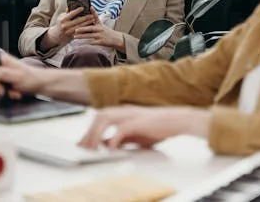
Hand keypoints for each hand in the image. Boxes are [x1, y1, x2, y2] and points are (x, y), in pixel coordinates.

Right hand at [0, 52, 40, 99]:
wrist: (40, 85)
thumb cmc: (32, 78)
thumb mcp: (17, 76)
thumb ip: (1, 74)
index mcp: (2, 60)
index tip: (0, 88)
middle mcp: (0, 66)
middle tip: (7, 92)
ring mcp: (2, 75)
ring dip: (5, 93)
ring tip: (15, 92)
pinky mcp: (4, 82)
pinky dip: (7, 95)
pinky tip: (15, 93)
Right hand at [47, 8, 94, 45]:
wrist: (57, 35)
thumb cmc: (60, 23)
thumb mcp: (61, 17)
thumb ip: (67, 12)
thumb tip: (73, 4)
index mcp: (63, 20)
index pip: (71, 14)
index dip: (77, 11)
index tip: (83, 7)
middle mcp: (65, 26)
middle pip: (77, 20)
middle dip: (86, 17)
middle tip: (92, 14)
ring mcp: (69, 32)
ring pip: (80, 26)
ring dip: (87, 23)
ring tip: (93, 19)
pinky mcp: (72, 36)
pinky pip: (80, 32)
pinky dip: (86, 28)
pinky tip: (90, 25)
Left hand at [73, 13, 123, 49]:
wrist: (116, 39)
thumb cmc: (107, 32)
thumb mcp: (102, 25)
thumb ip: (95, 21)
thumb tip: (88, 16)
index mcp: (100, 24)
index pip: (96, 17)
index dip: (93, 12)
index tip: (90, 7)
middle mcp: (100, 29)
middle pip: (90, 28)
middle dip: (82, 28)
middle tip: (75, 29)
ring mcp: (101, 35)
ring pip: (90, 36)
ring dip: (82, 36)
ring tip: (75, 36)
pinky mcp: (101, 42)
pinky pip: (93, 42)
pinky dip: (87, 43)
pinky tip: (81, 43)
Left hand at [78, 106, 211, 149]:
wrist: (178, 120)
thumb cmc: (159, 128)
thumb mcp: (137, 135)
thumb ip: (122, 138)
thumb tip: (108, 146)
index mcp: (123, 112)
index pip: (100, 118)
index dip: (89, 130)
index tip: (82, 143)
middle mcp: (124, 110)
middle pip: (99, 116)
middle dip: (88, 132)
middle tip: (83, 147)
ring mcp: (131, 114)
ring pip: (105, 118)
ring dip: (96, 134)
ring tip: (92, 148)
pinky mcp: (139, 121)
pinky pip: (121, 129)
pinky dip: (114, 138)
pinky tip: (112, 148)